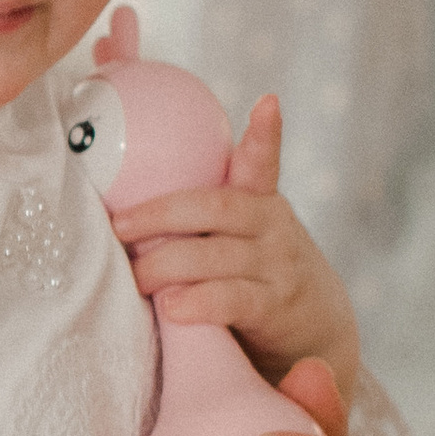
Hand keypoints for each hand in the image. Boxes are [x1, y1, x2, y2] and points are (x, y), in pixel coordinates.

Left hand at [109, 93, 362, 391]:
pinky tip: (173, 308)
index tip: (267, 103)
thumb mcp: (242, 233)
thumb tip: (126, 174)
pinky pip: (233, 301)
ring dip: (166, 265)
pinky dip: (199, 302)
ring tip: (135, 278)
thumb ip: (202, 208)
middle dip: (161, 213)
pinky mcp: (275, 310)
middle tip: (118, 226)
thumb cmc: (254, 273)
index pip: (261, 162)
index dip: (263, 135)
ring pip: (216, 256)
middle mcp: (273, 228)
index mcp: (260, 201)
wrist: (316, 332)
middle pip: (216, 207)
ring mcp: (277, 269)